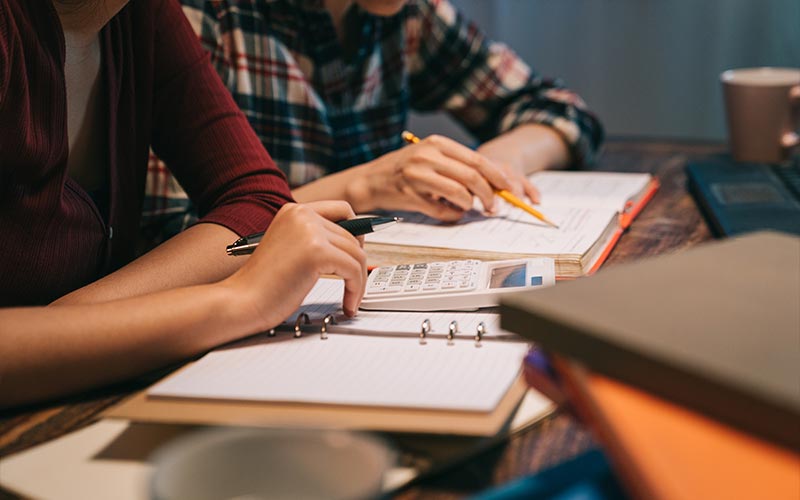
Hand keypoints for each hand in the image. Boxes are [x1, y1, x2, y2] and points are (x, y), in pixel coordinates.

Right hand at [222, 201, 366, 332]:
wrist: (241, 301)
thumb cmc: (262, 285)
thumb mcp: (291, 249)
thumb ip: (315, 240)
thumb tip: (353, 244)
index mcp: (294, 211)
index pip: (342, 210)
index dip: (357, 232)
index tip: (359, 253)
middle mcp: (302, 214)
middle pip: (353, 236)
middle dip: (358, 263)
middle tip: (355, 285)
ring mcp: (309, 231)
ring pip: (357, 254)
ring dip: (359, 281)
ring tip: (350, 299)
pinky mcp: (317, 252)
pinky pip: (354, 270)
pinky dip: (356, 290)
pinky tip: (348, 304)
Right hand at [347, 135, 532, 220]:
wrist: (370, 180)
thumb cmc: (403, 169)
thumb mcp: (429, 156)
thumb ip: (456, 165)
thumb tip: (491, 181)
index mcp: (436, 144)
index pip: (477, 160)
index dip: (496, 176)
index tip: (508, 188)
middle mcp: (427, 156)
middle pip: (473, 177)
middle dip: (489, 195)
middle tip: (493, 207)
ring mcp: (418, 176)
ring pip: (460, 194)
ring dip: (469, 206)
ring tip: (467, 207)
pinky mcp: (410, 195)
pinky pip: (442, 210)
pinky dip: (452, 215)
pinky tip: (449, 212)